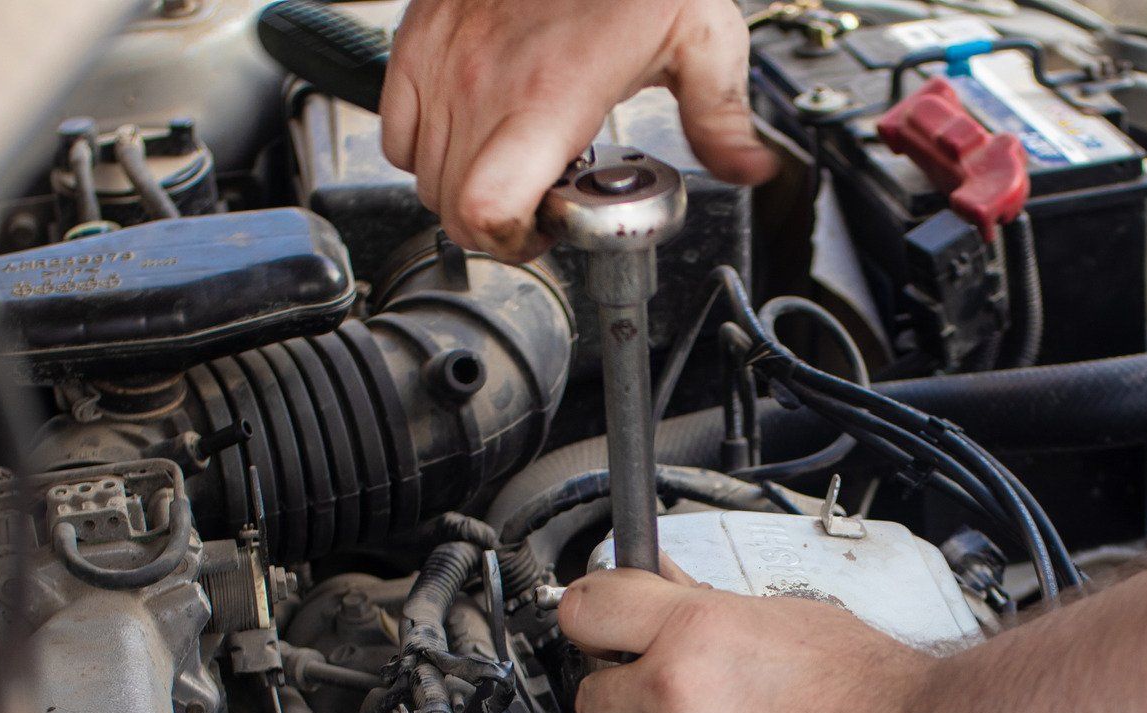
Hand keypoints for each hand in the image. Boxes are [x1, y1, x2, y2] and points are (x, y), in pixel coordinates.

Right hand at [381, 0, 776, 260]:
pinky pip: (396, 134)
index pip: (486, 209)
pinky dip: (425, 151)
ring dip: (463, 191)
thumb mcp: (700, 37)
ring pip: (422, 178)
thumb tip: (750, 170)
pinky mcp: (418, 42)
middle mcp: (483, 84)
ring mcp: (443, 63)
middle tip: (537, 204)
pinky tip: (473, 135)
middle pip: (453, 208)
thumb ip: (720, 116)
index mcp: (549, 95)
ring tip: (512, 167)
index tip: (547, 229)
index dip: (512, 241)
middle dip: (495, 225)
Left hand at [557, 565, 957, 712]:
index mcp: (697, 627)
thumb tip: (666, 584)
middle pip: (586, 699)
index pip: (586, 610)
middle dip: (611, 706)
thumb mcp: (788, 617)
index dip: (587, 623)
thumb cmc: (872, 687)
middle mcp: (677, 689)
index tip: (594, 637)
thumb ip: (711, 606)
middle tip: (638, 708)